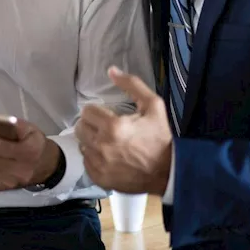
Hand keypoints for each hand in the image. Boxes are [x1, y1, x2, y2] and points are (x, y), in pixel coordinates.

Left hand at [75, 67, 172, 194]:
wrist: (169, 172)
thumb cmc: (160, 137)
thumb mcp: (153, 105)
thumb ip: (131, 85)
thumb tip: (110, 70)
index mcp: (113, 126)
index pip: (87, 112)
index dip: (96, 111)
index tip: (106, 115)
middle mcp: (102, 146)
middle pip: (80, 128)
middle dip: (91, 125)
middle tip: (105, 127)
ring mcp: (99, 164)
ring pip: (81, 145)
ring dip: (91, 141)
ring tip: (107, 142)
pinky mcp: (99, 178)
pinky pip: (86, 163)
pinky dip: (94, 158)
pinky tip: (108, 157)